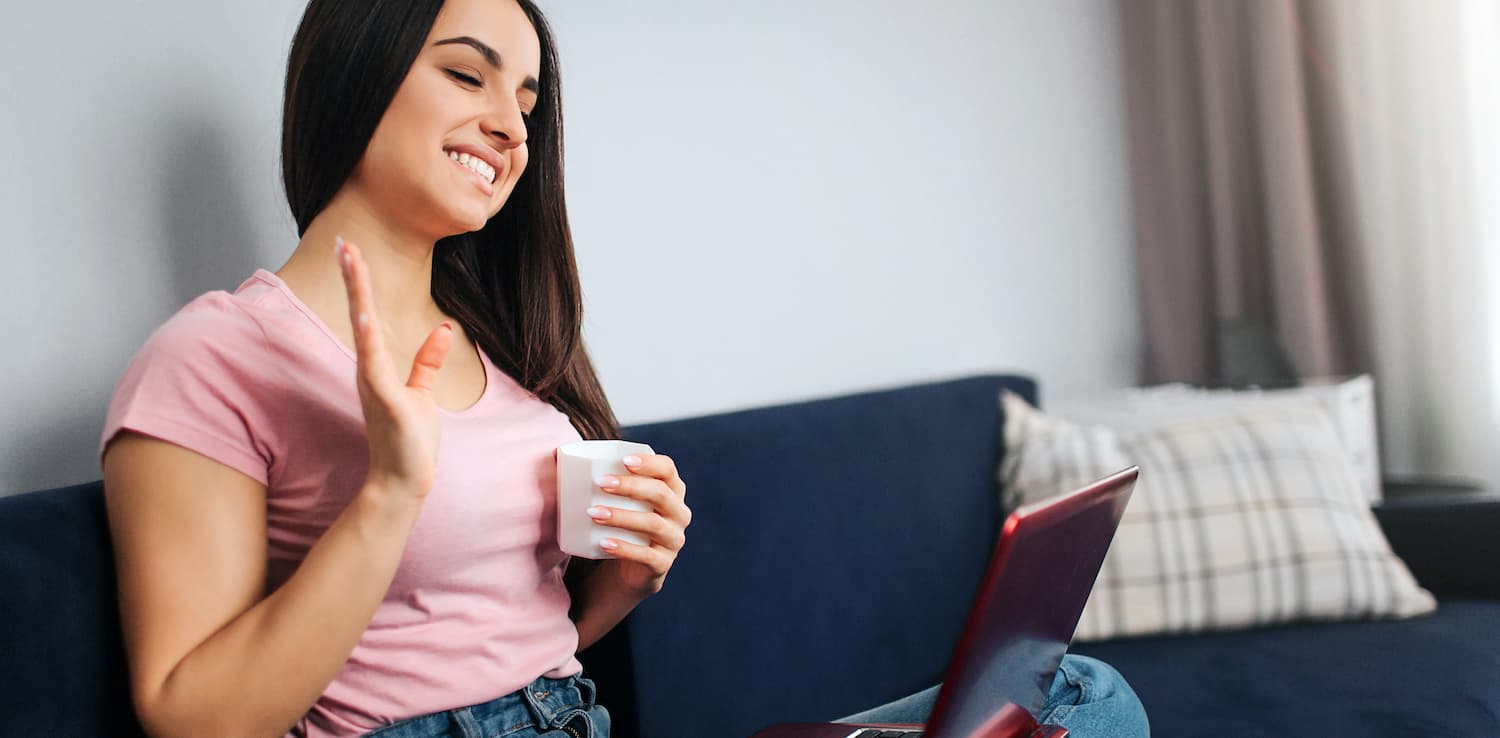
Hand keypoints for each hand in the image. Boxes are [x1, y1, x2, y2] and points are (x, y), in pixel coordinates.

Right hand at [337, 236, 454, 500]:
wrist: (403, 480)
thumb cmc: (409, 440)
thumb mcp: (422, 393)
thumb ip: (428, 361)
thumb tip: (444, 330)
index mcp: (376, 365)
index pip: (367, 315)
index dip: (361, 283)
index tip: (353, 250)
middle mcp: (369, 369)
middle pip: (359, 314)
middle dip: (353, 277)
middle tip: (343, 241)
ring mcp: (374, 383)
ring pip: (363, 330)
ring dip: (358, 295)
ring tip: (351, 261)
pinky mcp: (384, 401)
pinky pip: (374, 366)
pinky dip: (368, 341)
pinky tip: (364, 318)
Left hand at [588, 453, 690, 594]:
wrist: (629, 567)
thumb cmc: (622, 524)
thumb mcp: (618, 501)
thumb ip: (601, 477)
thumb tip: (557, 454)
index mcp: (672, 490)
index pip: (668, 469)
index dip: (648, 463)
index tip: (622, 460)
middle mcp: (679, 513)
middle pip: (661, 494)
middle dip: (630, 486)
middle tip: (600, 483)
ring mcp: (674, 539)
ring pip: (653, 524)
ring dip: (621, 516)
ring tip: (593, 513)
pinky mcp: (663, 563)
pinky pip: (646, 555)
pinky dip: (623, 548)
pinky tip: (603, 542)